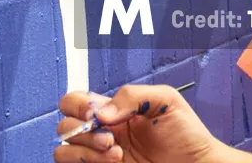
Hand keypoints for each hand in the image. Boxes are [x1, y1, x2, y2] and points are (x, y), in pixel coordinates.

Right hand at [54, 84, 236, 162]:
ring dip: (85, 149)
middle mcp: (104, 132)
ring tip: (115, 152)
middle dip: (82, 128)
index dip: (77, 104)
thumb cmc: (187, 134)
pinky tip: (114, 161)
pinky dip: (87, 161)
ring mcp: (102, 155)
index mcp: (114, 111)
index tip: (95, 112)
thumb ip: (131, 96)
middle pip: (65, 125)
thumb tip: (101, 114)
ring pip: (64, 149)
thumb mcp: (165, 100)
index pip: (76, 102)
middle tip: (110, 136)